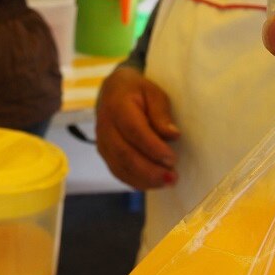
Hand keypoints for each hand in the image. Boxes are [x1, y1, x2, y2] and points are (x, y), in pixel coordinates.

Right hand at [94, 64, 180, 190]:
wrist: (112, 91)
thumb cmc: (137, 91)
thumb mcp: (153, 92)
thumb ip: (161, 113)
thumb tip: (173, 135)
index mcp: (117, 106)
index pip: (133, 131)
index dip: (152, 147)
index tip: (172, 159)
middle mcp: (105, 126)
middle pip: (124, 154)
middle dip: (150, 170)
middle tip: (173, 177)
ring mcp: (102, 142)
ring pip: (120, 167)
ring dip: (144, 179)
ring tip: (167, 182)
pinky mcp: (104, 154)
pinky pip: (118, 172)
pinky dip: (136, 181)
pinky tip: (154, 183)